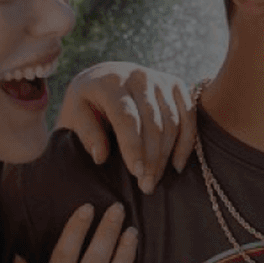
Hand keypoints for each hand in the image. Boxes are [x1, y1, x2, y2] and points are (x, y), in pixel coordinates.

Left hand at [58, 62, 196, 192]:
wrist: (103, 76)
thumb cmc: (86, 104)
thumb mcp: (74, 115)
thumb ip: (86, 134)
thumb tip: (101, 156)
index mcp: (110, 82)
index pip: (127, 117)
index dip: (133, 147)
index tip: (137, 173)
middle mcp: (138, 76)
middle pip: (153, 122)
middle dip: (152, 157)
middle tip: (146, 186)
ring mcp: (160, 79)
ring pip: (172, 121)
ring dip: (167, 154)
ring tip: (156, 179)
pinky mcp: (175, 84)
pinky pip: (189, 115)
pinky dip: (187, 141)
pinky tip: (177, 164)